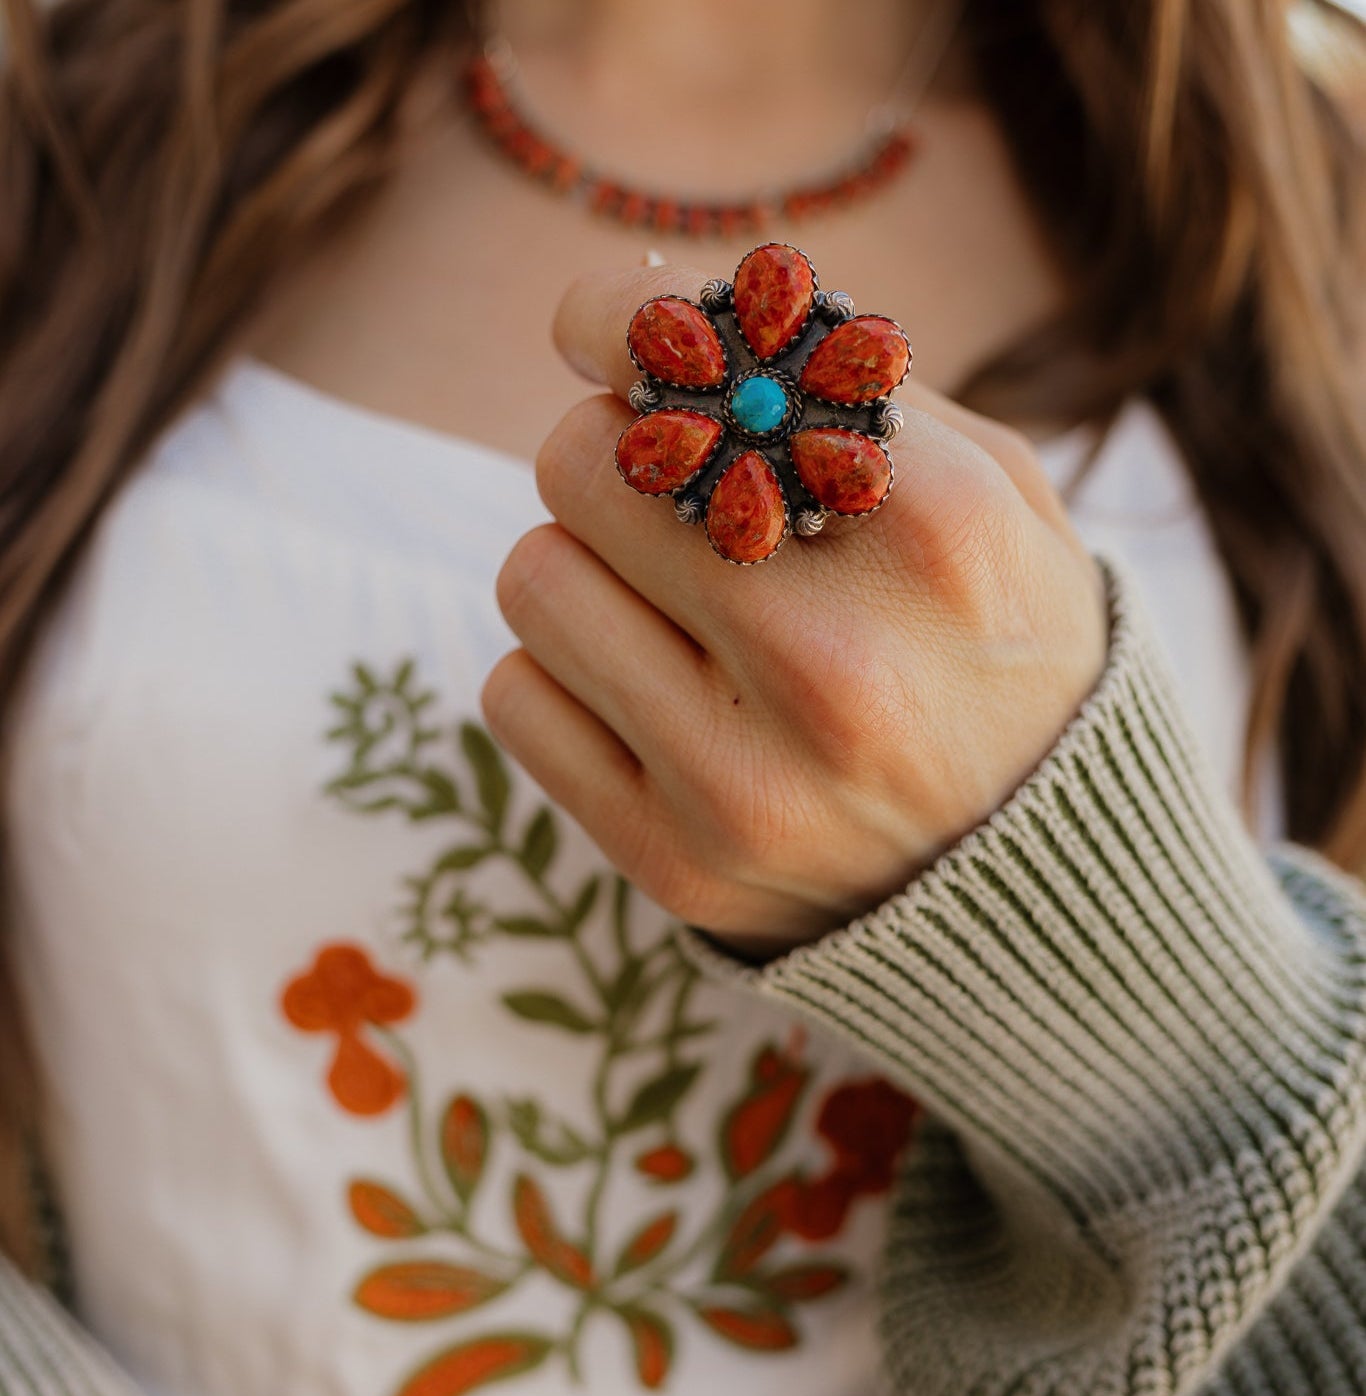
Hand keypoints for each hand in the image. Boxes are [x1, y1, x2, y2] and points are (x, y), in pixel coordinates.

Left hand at [481, 264, 1108, 959]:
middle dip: (616, 457)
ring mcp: (746, 784)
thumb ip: (840, 384)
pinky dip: (563, 675)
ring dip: (581, 569)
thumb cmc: (1002, 650)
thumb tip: (644, 310)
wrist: (1043, 874)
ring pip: (532, 581)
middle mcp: (835, 667)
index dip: (621, 326)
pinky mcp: (675, 862)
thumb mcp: (994, 492)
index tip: (614, 334)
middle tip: (668, 490)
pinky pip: (515, 700)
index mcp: (936, 541)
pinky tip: (649, 691)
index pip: (683, 373)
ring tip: (667, 603)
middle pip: (581, 468)